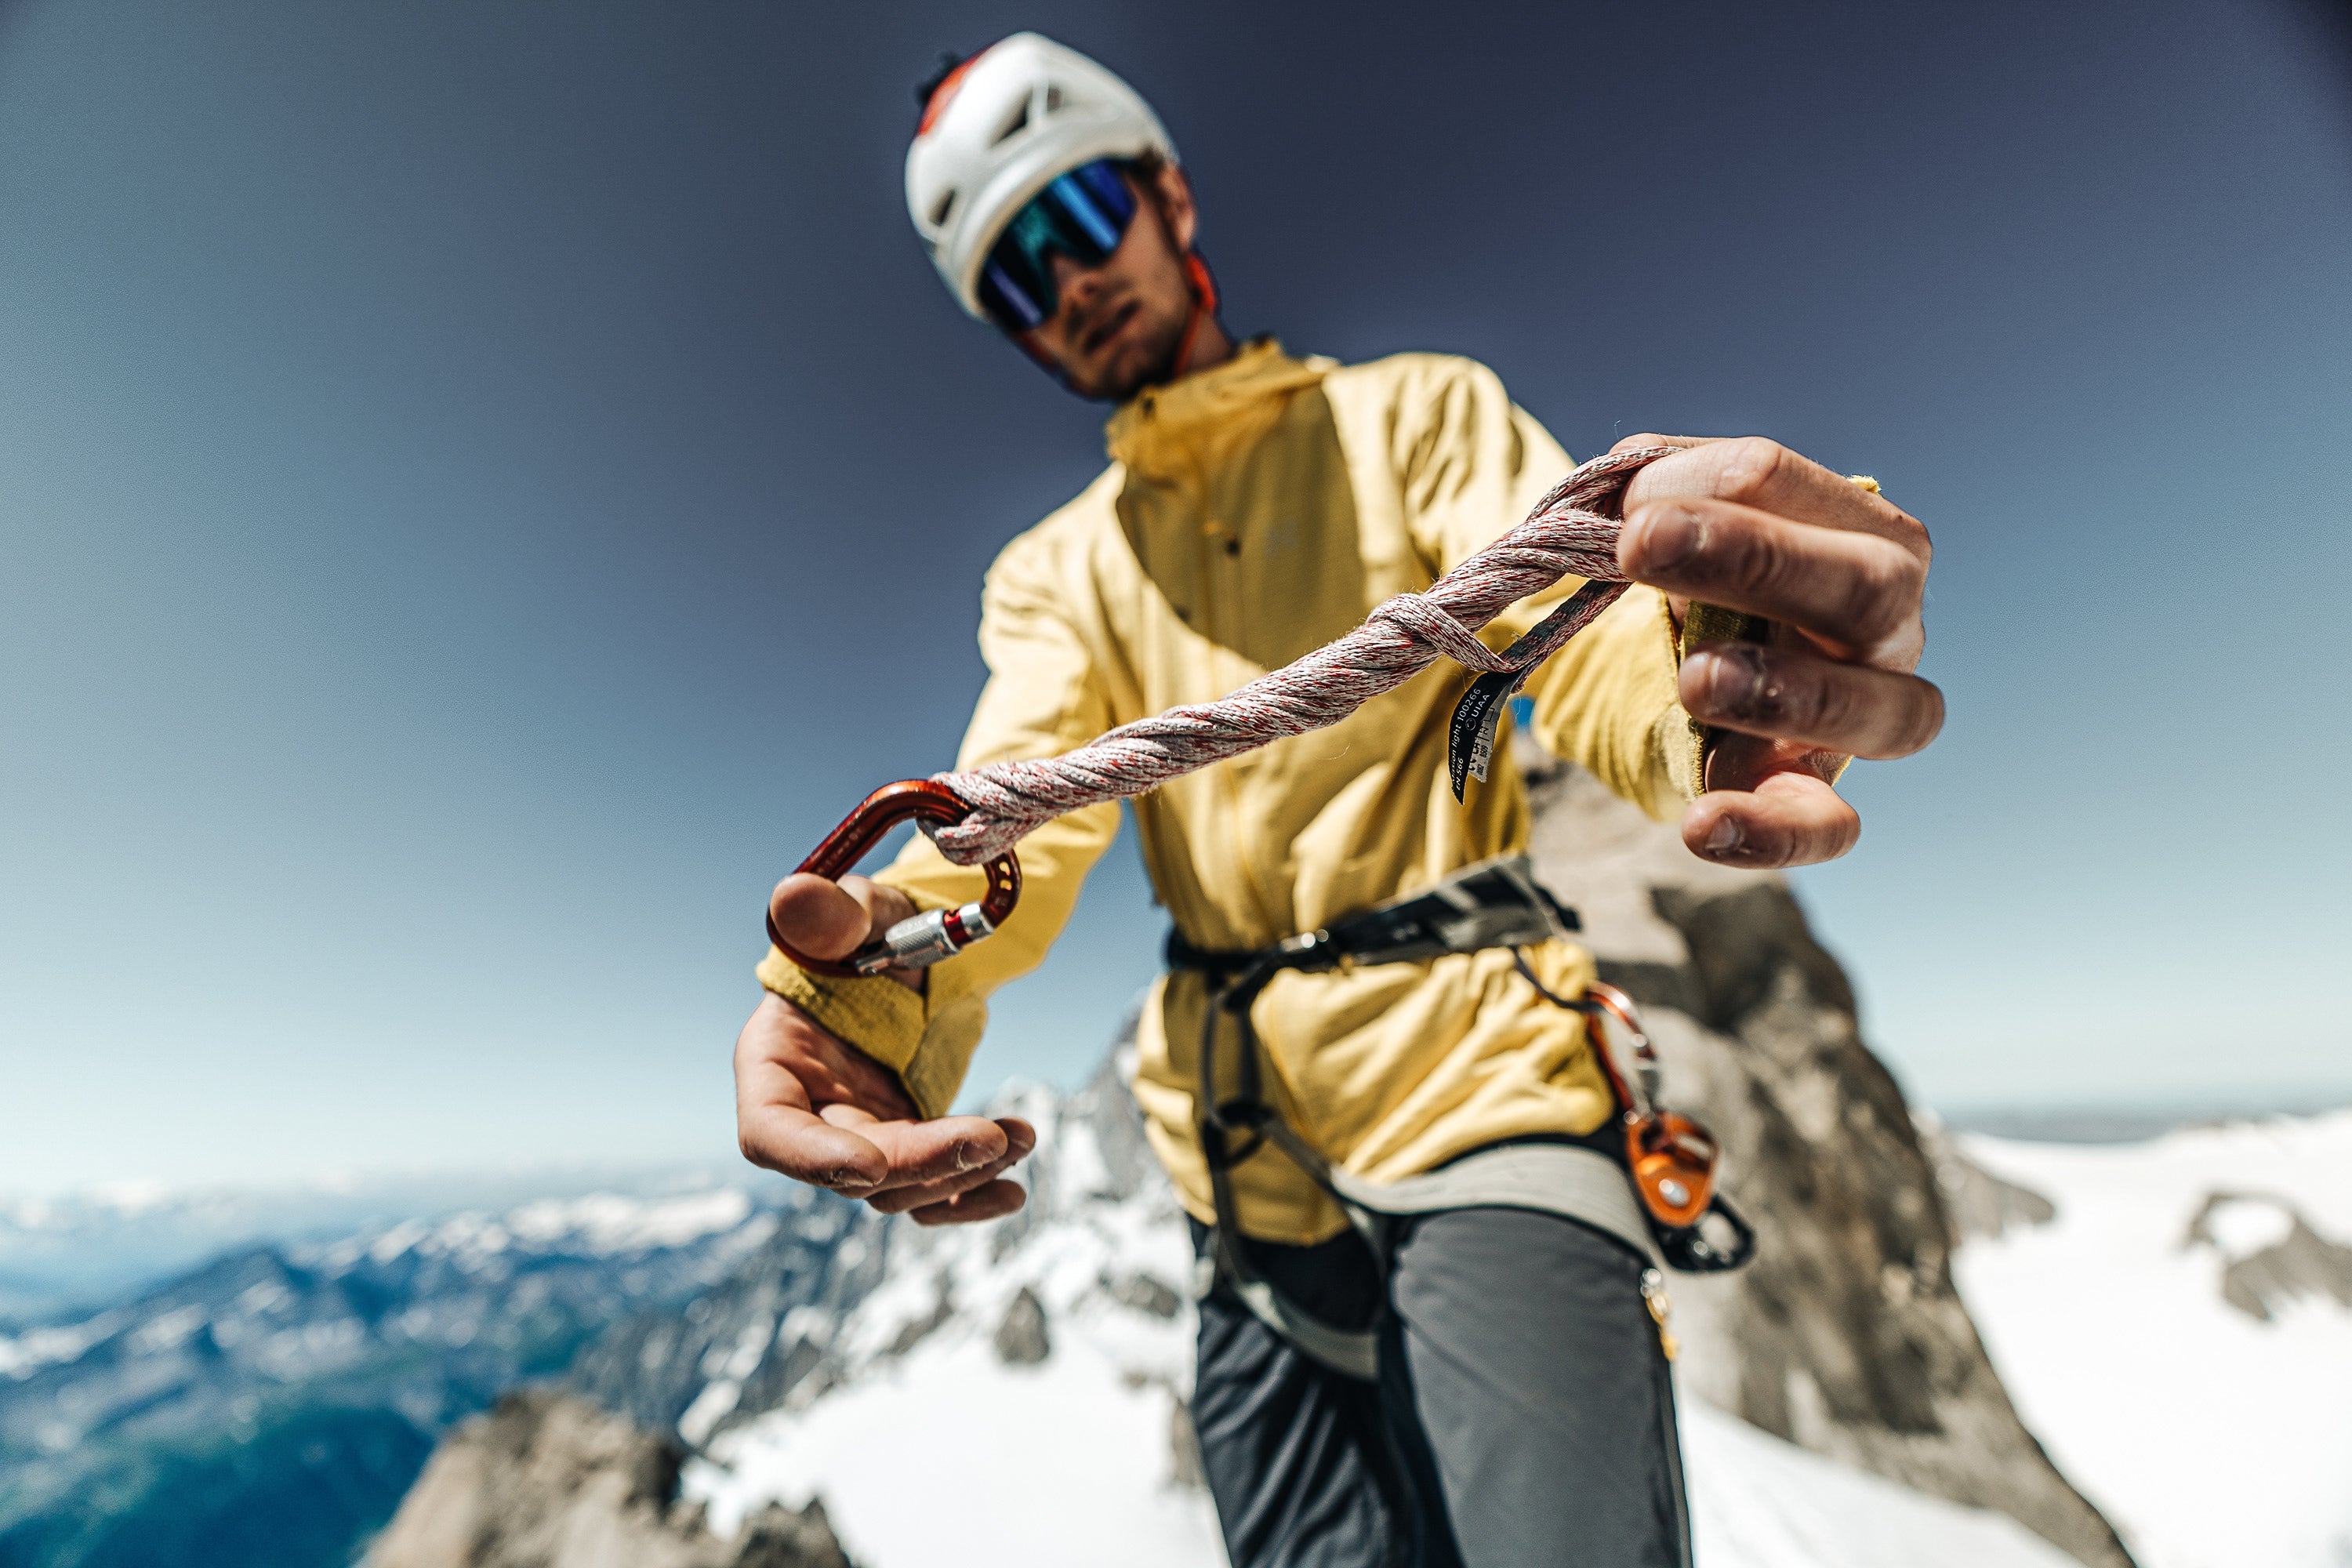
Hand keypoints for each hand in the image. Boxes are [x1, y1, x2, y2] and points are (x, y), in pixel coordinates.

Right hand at [733, 872, 1033, 1224]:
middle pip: (850, 1168)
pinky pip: (931, 1192)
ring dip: (959, 1172)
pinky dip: (969, 1199)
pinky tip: (1012, 1193)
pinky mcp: (906, 1147)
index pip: (770, 1131)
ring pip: (898, 1187)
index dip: (812, 1158)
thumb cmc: (870, 928)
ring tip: (1020, 1137)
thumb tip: (798, 898)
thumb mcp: (855, 908)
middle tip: (988, 1140)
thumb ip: (829, 910)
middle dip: (920, 1161)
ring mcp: (860, 1136)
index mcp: (775, 1061)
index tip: (871, 1165)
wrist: (913, 953)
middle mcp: (810, 1112)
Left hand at [1612, 435, 1942, 867]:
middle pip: (1866, 587)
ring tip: (1695, 679)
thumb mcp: (1670, 525)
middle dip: (1757, 560)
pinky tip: (1702, 826)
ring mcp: (1869, 713)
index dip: (1704, 486)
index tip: (1624, 508)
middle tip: (1644, 545)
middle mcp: (1887, 621)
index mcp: (1854, 529)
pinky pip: (1829, 827)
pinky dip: (1772, 834)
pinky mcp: (1819, 794)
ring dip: (1787, 691)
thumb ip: (1650, 492)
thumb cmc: (1695, 583)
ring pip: (1883, 712)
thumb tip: (1626, 485)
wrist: (1681, 675)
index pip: (1792, 486)